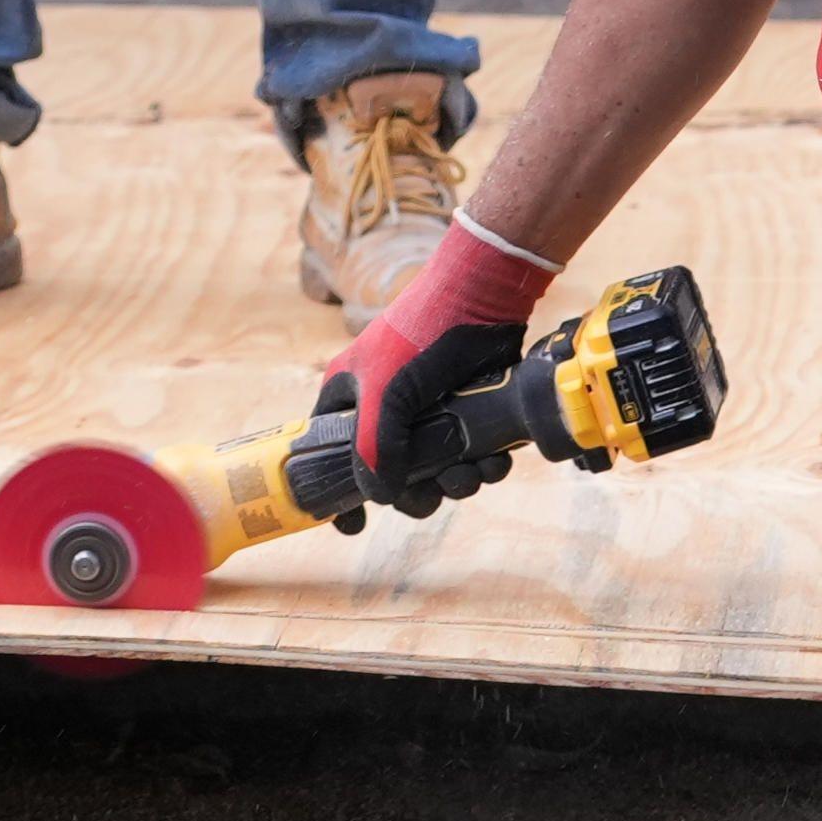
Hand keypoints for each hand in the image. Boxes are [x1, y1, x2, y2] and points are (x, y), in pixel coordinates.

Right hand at [318, 208, 560, 515]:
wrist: (484, 295)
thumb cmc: (421, 333)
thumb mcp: (385, 391)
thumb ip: (375, 448)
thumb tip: (380, 498)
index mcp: (349, 397)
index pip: (328, 453)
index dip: (337, 491)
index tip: (352, 526)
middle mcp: (383, 408)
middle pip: (390, 475)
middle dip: (416, 493)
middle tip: (433, 496)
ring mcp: (426, 412)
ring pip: (433, 470)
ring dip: (455, 483)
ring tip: (472, 474)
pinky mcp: (465, 412)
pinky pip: (467, 456)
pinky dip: (480, 467)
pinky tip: (493, 462)